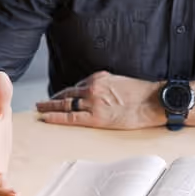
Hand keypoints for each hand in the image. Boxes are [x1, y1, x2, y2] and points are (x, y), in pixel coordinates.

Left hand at [36, 72, 162, 129]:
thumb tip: (104, 92)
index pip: (78, 86)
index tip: (59, 96)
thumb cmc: (144, 94)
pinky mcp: (96, 117)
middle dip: (53, 98)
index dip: (66, 92)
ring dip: (49, 106)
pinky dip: (56, 116)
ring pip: (64, 104)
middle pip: (67, 94)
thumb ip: (109, 85)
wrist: (154, 101)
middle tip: (42, 102)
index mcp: (99, 79)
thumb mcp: (123, 82)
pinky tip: (46, 117)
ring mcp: (93, 102)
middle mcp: (92, 88)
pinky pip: (70, 116)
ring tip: (40, 109)